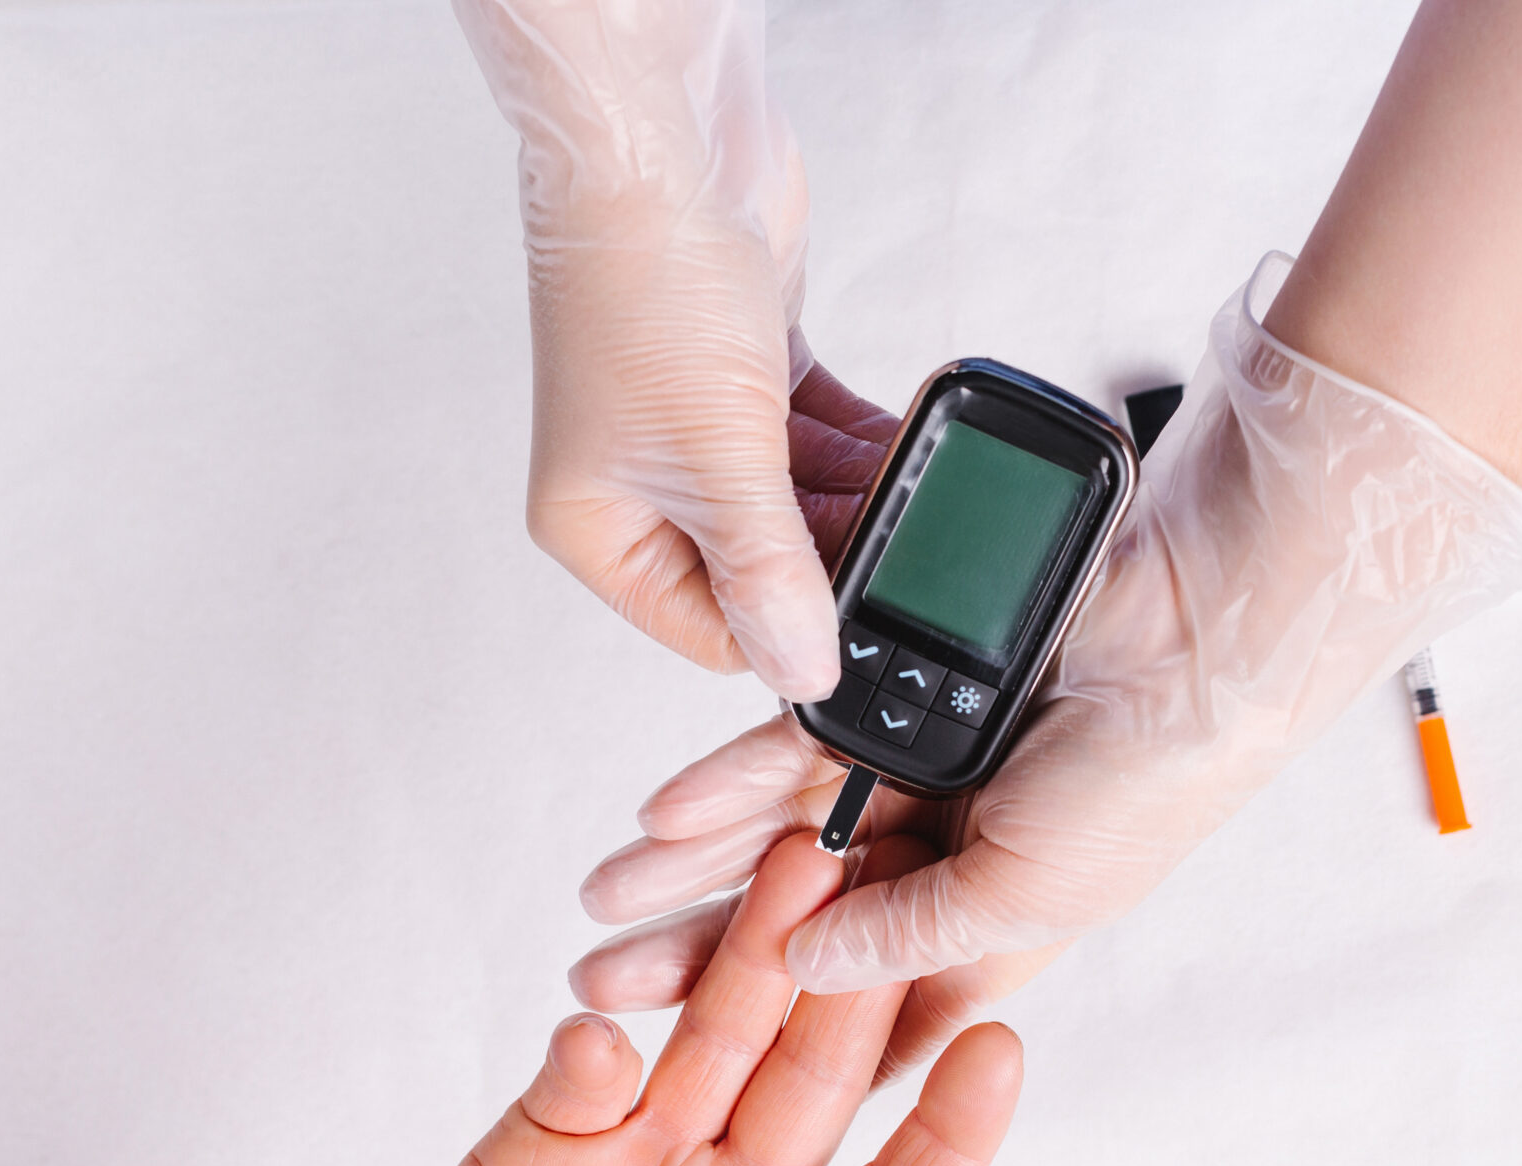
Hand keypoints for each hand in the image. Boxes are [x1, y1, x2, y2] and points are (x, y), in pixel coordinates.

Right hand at [318, 831, 1021, 1165]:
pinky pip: (584, 1071)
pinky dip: (592, 1047)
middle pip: (819, 1083)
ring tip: (792, 866)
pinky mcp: (546, 1140)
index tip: (1000, 1046)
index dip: (955, 1128)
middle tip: (899, 893)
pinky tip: (597, 1030)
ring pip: (719, 1041)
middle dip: (856, 991)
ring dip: (753, 960)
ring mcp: (645, 1161)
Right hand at [457, 0, 862, 697]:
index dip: (789, 632)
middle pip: (762, 566)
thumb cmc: (644, 280)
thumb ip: (771, 571)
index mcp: (599, 527)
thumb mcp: (720, 459)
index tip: (866, 625)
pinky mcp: (744, 375)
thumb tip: (803, 669)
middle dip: (838, 554)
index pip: (710, 630)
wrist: (664, 140)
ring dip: (861, 496)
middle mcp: (637, 484)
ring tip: (922, 494)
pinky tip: (908, 442)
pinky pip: (817, 439)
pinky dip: (862, 443)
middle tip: (911, 550)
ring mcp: (691, 428)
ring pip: (798, 502)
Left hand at [563, 258, 1521, 1075]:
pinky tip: (661, 815)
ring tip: (601, 901)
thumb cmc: (1148, 786)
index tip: (682, 1082)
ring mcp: (923, 785)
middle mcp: (950, 865)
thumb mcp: (1025, 897)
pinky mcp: (898, 704)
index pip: (870, 1014)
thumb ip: (911, 936)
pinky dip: (729, 783)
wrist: (1191, 637)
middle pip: (800, 929)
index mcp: (992, 934)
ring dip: (690, 871)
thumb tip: (807, 974)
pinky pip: (793, 752)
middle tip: (594, 987)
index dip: (784, 1049)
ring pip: (779, 843)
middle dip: (697, 957)